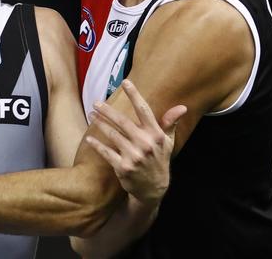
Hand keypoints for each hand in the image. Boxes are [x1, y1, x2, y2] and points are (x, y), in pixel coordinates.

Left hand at [86, 79, 186, 203]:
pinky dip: (97, 145)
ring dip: (100, 124)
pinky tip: (89, 138)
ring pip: (113, 135)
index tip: (126, 82)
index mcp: (156, 135)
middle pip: (123, 121)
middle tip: (96, 103)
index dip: (135, 95)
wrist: (153, 189)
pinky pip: (106, 152)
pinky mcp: (123, 167)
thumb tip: (182, 107)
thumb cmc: (159, 160)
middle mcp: (145, 144)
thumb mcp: (167, 142)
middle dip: (107, 110)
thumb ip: (169, 123)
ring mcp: (134, 156)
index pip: (144, 110)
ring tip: (92, 115)